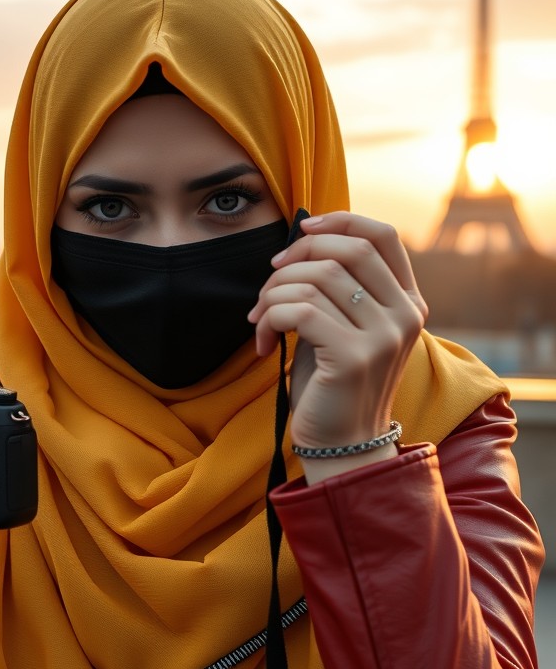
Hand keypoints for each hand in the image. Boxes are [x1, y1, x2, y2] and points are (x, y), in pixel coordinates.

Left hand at [247, 211, 426, 456]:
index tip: (302, 229)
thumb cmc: (333, 385)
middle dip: (296, 257)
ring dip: (273, 293)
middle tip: (269, 282)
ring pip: (316, 278)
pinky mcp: (354, 357)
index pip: (381, 235)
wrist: (343, 447)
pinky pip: (299, 310)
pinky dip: (269, 318)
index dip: (340, 221)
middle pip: (346, 250)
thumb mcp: (345, 327)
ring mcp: (384, 336)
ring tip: (260, 319)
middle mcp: (405, 315)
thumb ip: (338, 286)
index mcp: (408, 302)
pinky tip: (263, 342)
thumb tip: (302, 238)